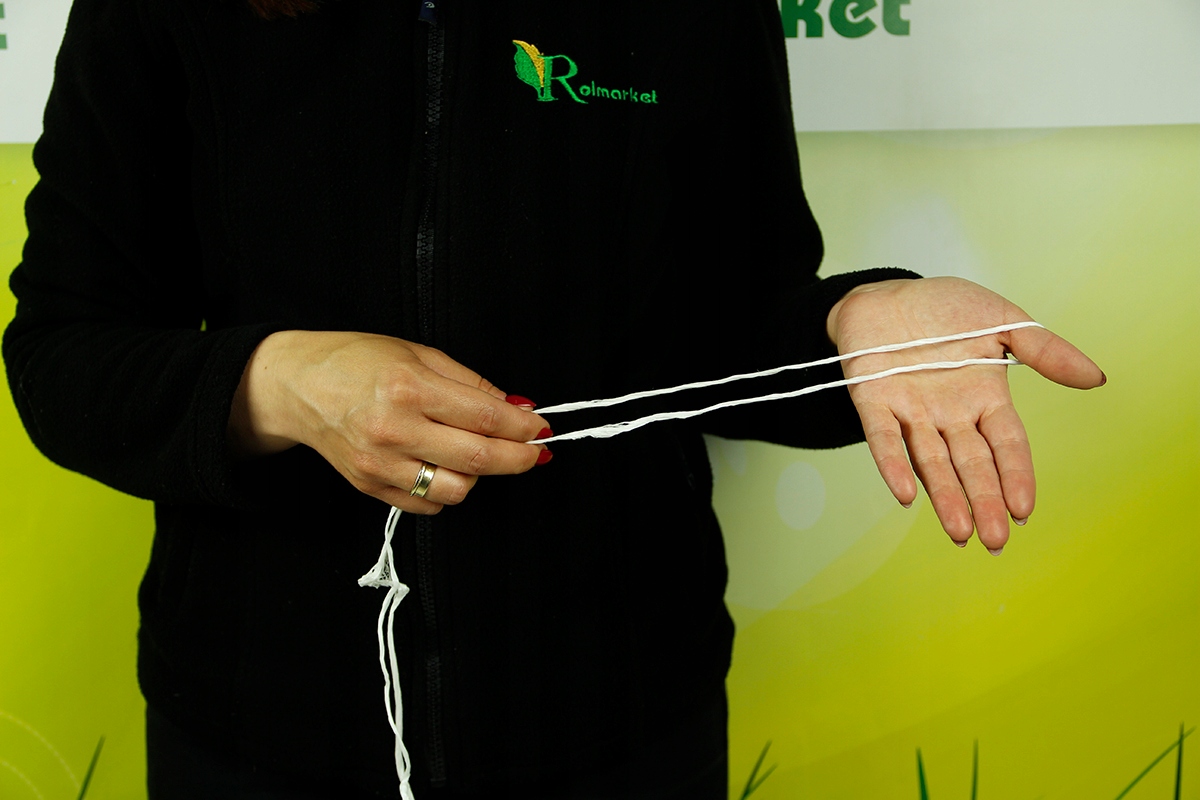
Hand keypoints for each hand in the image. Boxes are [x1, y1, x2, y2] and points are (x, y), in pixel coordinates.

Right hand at [228, 331, 549, 513]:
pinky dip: (446, 490)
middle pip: (478, 459)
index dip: (522, 427)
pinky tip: (443, 466)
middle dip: (518, 458)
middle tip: (534, 451)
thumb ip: (471, 384)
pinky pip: (427, 504)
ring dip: (479, 476)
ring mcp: (380, 463)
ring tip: (475, 454)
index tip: (540, 428)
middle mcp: (393, 429)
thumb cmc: (356, 362)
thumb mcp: (419, 354)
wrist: (298, 386)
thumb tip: (515, 409)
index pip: (484, 418)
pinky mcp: (370, 486)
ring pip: (456, 490)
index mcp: (408, 387)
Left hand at [826, 277, 1103, 552]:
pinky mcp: (872, 402)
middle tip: (994, 541)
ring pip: (930, 462)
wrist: (884, 293)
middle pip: (971, 465)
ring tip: (959, 532)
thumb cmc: (944, 309)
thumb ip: (1046, 351)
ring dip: (944, 497)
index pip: (1006, 446)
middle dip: (983, 501)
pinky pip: (883, 438)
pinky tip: (904, 494)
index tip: (1024, 510)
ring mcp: (910, 411)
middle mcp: (949, 415)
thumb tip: (1097, 378)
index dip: (1015, 476)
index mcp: (984, 398)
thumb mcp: (1002, 321)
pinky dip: (892, 465)